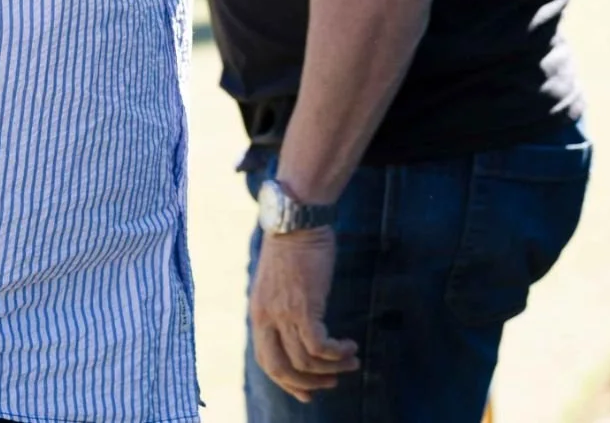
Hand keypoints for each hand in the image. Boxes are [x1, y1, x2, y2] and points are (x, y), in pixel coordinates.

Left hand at [250, 227, 358, 401]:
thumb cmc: (294, 243)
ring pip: (305, 361)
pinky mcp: (304, 307)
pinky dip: (337, 353)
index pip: (267, 362)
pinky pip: (320, 346)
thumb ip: (282, 306)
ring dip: (331, 368)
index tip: (307, 391)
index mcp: (258, 314)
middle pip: (281, 370)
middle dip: (306, 384)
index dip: (287, 382)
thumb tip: (298, 325)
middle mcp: (267, 319)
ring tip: (351, 361)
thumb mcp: (280, 281)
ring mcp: (284, 314)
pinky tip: (350, 346)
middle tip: (331, 383)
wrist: (297, 218)